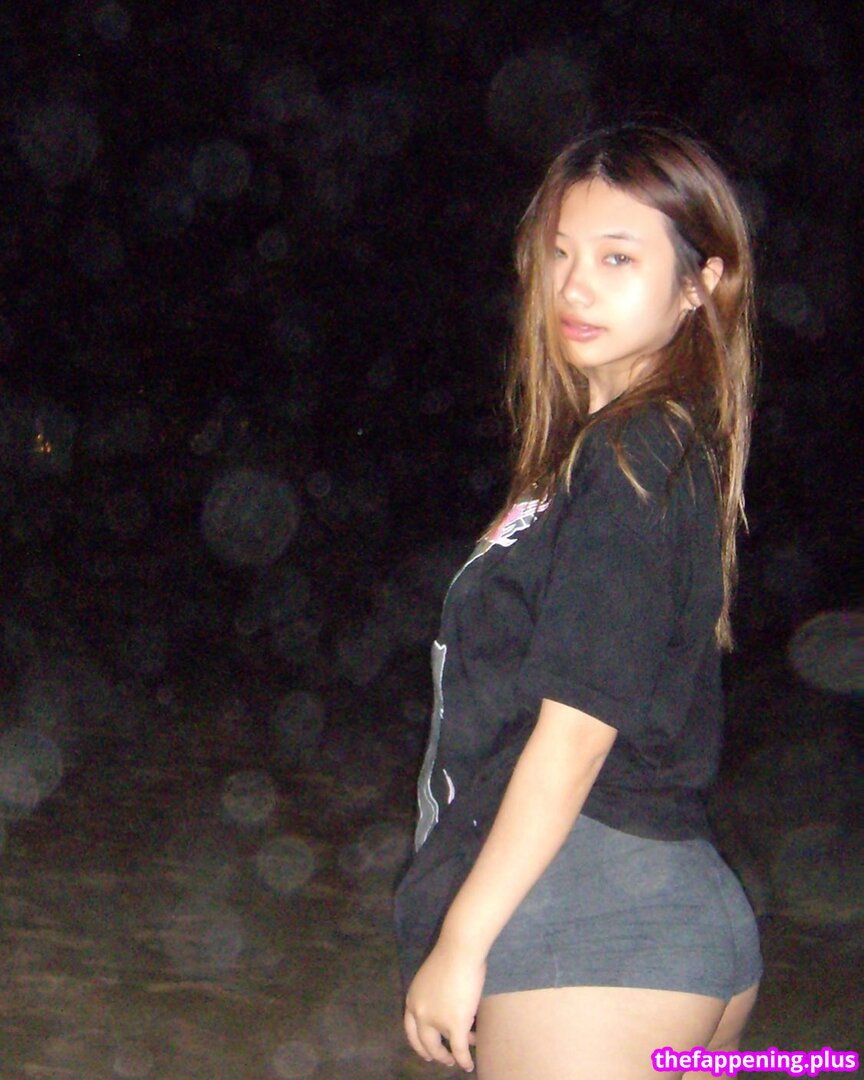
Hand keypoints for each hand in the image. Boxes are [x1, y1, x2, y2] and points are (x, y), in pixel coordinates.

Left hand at [403, 938, 484, 1071]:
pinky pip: (459, 1049)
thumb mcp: (431, 979)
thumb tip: (445, 1006)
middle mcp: (420, 1014)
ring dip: (452, 1054)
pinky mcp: (454, 1025)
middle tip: (442, 1059)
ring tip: (459, 1058)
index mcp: (412, 1000)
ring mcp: (436, 1021)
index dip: (418, 1043)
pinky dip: (464, 1059)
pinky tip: (469, 1065)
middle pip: (424, 1043)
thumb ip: (433, 996)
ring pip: (444, 1046)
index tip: (426, 1052)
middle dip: (434, 1054)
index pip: (410, 1029)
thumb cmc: (450, 956)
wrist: (460, 951)